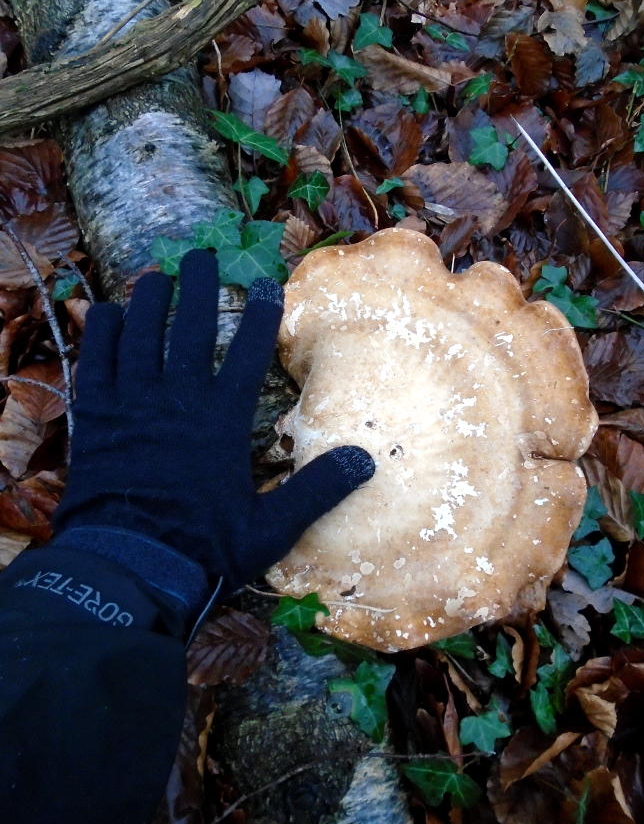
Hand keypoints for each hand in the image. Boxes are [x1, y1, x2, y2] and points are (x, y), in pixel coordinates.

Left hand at [52, 249, 374, 591]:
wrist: (129, 568)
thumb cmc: (203, 548)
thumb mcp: (271, 527)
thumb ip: (317, 490)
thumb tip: (368, 461)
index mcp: (222, 419)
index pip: (248, 352)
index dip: (260, 313)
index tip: (266, 283)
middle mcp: (179, 399)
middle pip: (190, 327)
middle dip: (199, 286)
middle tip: (201, 255)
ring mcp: (133, 404)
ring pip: (141, 334)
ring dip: (150, 301)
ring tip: (157, 276)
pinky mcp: (95, 417)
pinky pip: (97, 361)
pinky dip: (103, 333)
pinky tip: (108, 314)